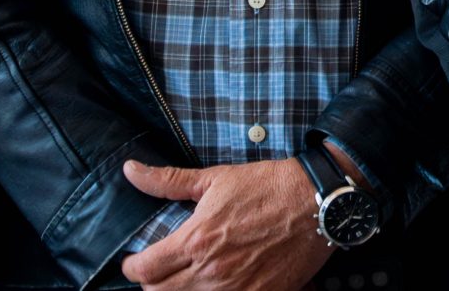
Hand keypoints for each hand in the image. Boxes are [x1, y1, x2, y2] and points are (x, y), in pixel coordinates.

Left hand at [119, 157, 332, 290]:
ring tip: (188, 277)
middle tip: (161, 269)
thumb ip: (168, 180)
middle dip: (152, 282)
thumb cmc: (268, 186)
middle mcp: (210, 272)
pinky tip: (217, 285)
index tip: (135, 260)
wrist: (317, 201)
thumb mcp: (217, 178)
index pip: (144, 270)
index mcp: (196, 241)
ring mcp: (235, 290)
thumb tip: (130, 170)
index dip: (132, 266)